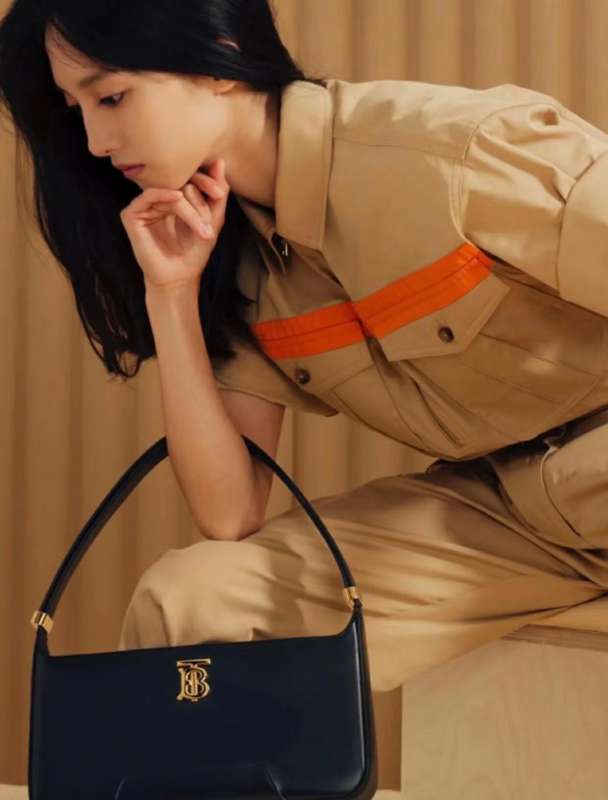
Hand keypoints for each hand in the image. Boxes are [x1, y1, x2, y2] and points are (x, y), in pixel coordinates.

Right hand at [119, 158, 229, 291]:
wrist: (180, 278)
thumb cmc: (194, 252)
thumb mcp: (213, 220)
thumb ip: (217, 192)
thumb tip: (219, 161)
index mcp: (174, 197)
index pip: (189, 176)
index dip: (206, 180)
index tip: (219, 194)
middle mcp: (158, 199)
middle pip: (180, 182)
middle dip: (200, 201)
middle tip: (210, 223)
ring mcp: (144, 206)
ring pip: (169, 191)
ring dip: (190, 209)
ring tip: (202, 231)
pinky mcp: (131, 215)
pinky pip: (148, 195)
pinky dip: (163, 194)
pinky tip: (177, 198)